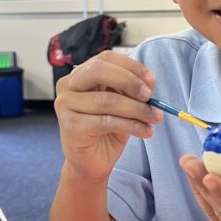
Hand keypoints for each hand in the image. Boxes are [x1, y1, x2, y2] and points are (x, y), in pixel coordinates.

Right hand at [54, 51, 161, 180]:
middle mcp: (68, 86)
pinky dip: (131, 126)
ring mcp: (66, 106)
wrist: (92, 162)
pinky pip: (106, 122)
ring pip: (107, 100)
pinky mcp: (71, 127)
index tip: (151, 81)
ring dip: (137, 109)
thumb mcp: (123, 105)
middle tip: (150, 97)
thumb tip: (150, 82)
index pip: (106, 58)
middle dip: (130, 82)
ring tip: (155, 118)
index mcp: (80, 75)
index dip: (131, 66)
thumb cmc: (107, 131)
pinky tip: (145, 131)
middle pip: (100, 71)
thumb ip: (131, 90)